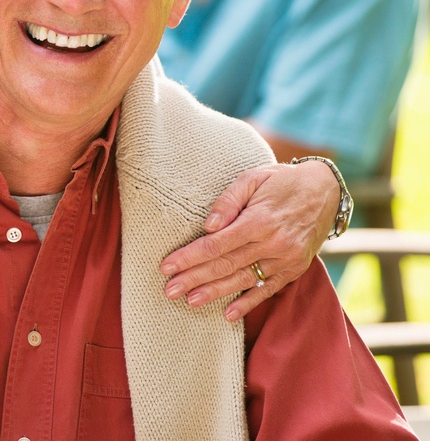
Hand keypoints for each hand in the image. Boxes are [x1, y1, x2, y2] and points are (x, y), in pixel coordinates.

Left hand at [160, 160, 338, 320]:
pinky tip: (229, 314)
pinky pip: (268, 289)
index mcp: (258, 221)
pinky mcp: (294, 269)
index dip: (189, 257)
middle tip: (169, 290)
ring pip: (243, 280)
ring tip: (190, 301)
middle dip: (194, 278)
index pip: (216, 245)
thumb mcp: (253, 178)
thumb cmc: (281, 181)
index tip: (166, 266)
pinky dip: (249, 303)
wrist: (325, 190)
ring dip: (215, 293)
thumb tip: (208, 226)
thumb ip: (228, 201)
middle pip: (225, 265)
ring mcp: (285, 259)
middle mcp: (273, 244)